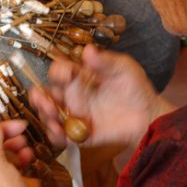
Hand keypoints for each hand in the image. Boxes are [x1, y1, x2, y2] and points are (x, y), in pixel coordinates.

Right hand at [30, 45, 173, 148]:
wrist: (147, 115)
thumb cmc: (135, 87)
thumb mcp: (123, 68)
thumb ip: (105, 61)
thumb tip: (87, 49)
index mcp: (78, 76)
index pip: (59, 72)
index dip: (58, 72)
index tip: (66, 74)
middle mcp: (71, 95)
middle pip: (46, 94)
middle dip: (39, 96)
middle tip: (44, 99)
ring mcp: (73, 115)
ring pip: (48, 115)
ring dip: (44, 115)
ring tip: (52, 115)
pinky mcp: (78, 134)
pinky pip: (60, 137)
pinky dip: (55, 135)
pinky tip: (59, 132)